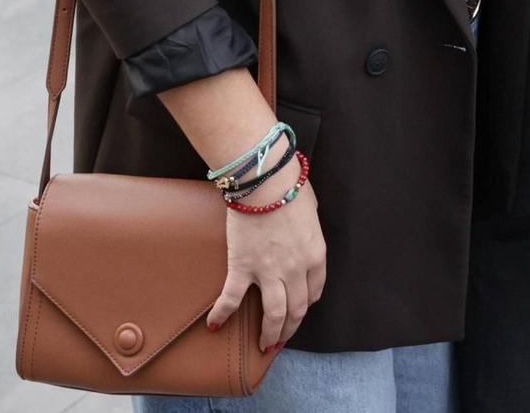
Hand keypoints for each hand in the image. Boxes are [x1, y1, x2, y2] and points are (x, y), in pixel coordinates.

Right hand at [210, 176, 325, 349]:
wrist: (265, 183)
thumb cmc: (290, 188)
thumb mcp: (311, 209)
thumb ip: (308, 228)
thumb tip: (303, 229)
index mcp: (315, 255)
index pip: (315, 290)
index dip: (306, 304)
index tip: (300, 309)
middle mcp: (295, 269)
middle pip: (296, 309)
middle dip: (289, 328)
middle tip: (281, 340)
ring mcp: (269, 271)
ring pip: (274, 314)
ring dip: (269, 334)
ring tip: (264, 346)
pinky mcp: (242, 267)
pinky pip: (232, 298)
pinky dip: (222, 314)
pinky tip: (215, 325)